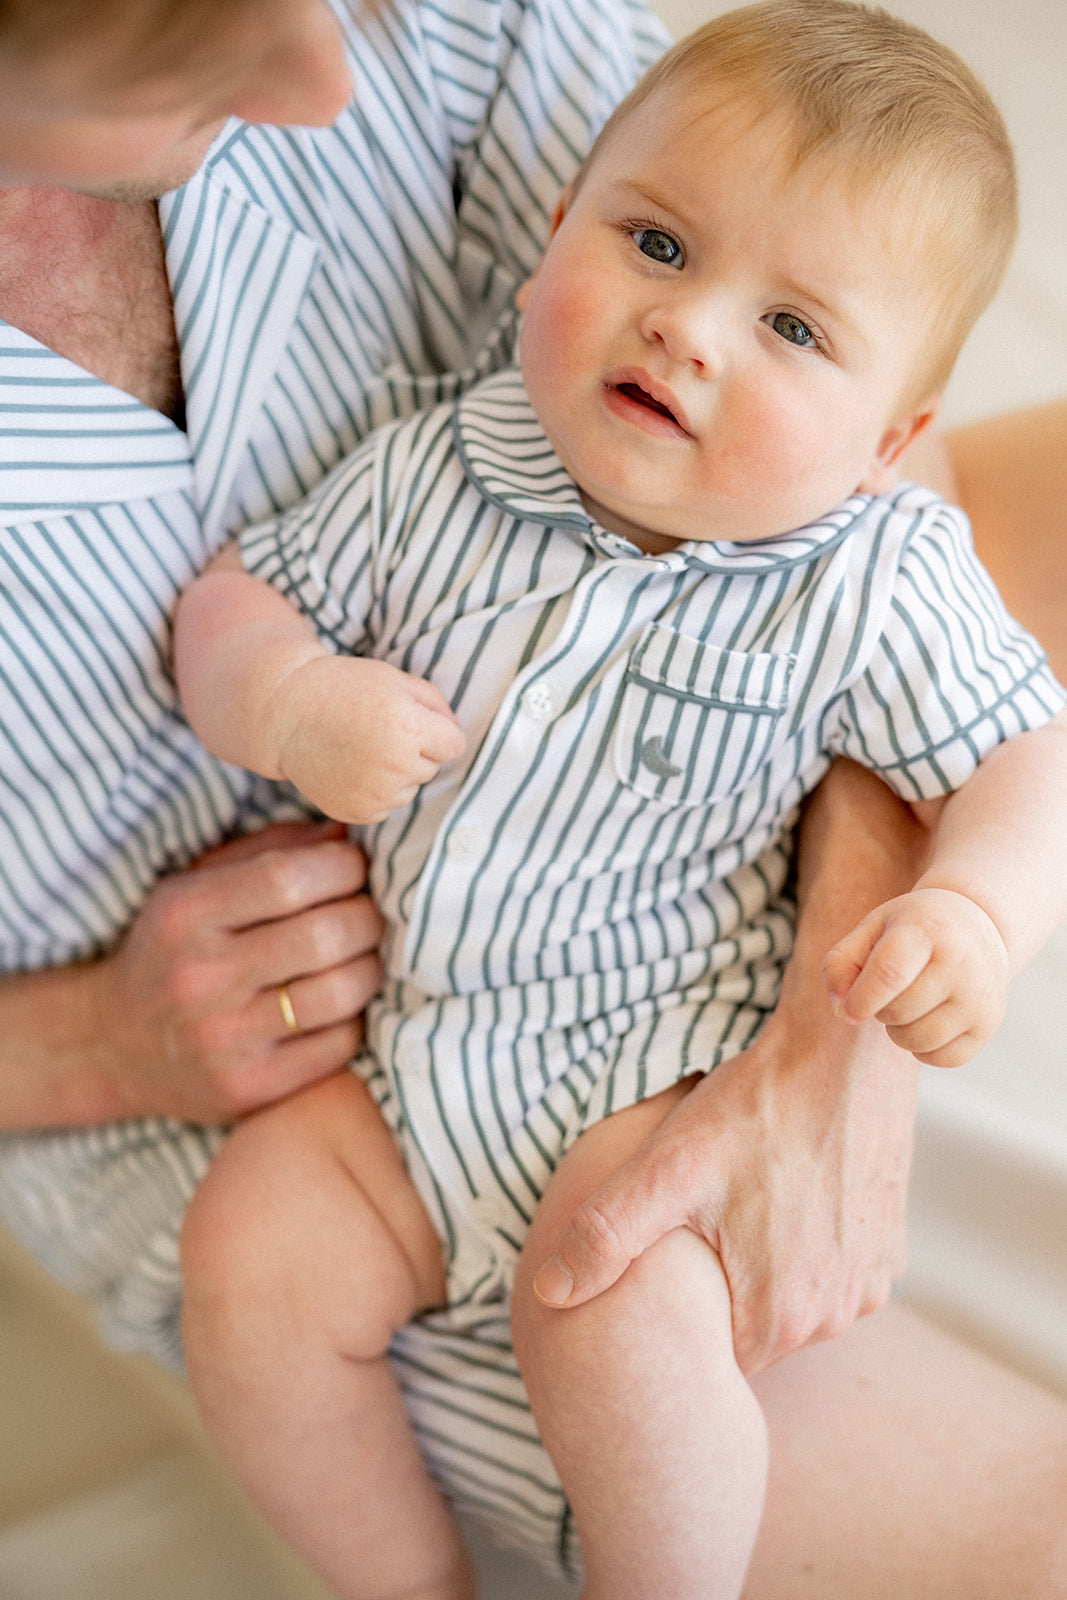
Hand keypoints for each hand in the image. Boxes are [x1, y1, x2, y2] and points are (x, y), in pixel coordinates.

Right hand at [89, 820, 384, 1121]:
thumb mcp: (197, 886)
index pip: (290, 878)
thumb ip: (271, 851)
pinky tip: (338, 1004)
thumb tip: (346, 832)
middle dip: (367, 914)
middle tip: (367, 911)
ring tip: (361, 954)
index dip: (343, 867)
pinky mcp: (251, 1088)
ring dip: (370, 965)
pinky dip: (354, 1017)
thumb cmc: (175, 949)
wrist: (116, 1045)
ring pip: (342, 991)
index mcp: (186, 914)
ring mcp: (225, 1039)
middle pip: (326, 934)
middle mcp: (201, 977)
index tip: (354, 867)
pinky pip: (340, 1044)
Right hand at [276, 656, 465, 823]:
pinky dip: (376, 791)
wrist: (287, 713)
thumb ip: (436, 704)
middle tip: (379, 730)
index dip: (437, 730)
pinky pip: (387, 806)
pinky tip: (352, 768)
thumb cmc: (345, 687)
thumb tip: (456, 735)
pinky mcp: (358, 813)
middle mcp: (394, 766)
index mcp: (408, 728)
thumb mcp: (395, 679)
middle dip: (416, 750)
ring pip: (411, 789)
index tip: (413, 720)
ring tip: (363, 748)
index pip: (455, 745)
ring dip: (397, 773)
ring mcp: (374, 794)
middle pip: (432, 767)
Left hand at [531, 1005, 916, 1375]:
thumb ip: (604, 1236)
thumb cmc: (754, 1106)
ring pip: (793, 1303)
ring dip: (765, 1268)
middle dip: (722, 1286)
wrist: (844, 1052)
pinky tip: (785, 1194)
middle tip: (703, 1218)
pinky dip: (805, 1246)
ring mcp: (869, 1284)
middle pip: (752, 1331)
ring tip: (743, 1201)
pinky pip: (831, 1274)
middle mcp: (834, 1316)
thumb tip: (548, 1294)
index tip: (671, 1253)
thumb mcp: (666, 1167)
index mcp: (778, 1316)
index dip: (680, 1305)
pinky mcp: (888, 1251)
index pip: (708, 1354)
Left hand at [822, 886, 1008, 1067]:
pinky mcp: (988, 1024)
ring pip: (917, 1041)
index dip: (860, 1000)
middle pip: (897, 1013)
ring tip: (909, 1003)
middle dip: (879, 1009)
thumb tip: (843, 1011)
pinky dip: (924, 1048)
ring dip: (899, 1031)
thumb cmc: (910, 931)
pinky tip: (929, 1018)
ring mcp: (980, 996)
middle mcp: (961, 962)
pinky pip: (940, 1058)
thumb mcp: (871, 928)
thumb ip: (840, 963)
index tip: (849, 1010)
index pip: (889, 975)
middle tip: (891, 990)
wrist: (974, 926)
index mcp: (926, 930)